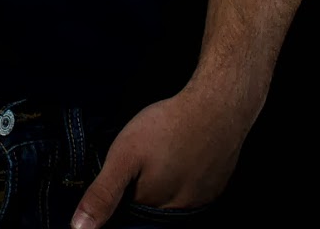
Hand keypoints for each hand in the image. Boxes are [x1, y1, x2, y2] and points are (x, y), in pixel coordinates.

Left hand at [70, 86, 249, 228]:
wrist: (216, 107)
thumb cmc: (167, 128)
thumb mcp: (124, 155)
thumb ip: (103, 193)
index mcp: (155, 208)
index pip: (128, 212)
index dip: (121, 192)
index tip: (122, 172)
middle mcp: (180, 211)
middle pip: (150, 206)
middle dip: (140, 188)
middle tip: (141, 157)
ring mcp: (201, 199)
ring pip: (171, 197)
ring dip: (162, 181)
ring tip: (159, 152)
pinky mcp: (215, 184)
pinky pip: (191, 187)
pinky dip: (182, 174)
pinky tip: (178, 151)